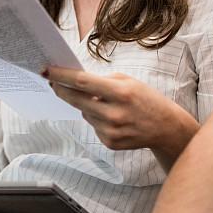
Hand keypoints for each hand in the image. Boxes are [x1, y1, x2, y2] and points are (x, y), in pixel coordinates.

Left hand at [44, 67, 197, 161]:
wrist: (166, 127)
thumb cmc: (145, 99)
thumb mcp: (128, 82)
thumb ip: (101, 81)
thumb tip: (73, 81)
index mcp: (120, 93)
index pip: (82, 82)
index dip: (61, 76)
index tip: (46, 70)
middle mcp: (114, 114)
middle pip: (75, 100)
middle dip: (61, 89)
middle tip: (52, 82)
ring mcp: (111, 131)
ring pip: (84, 113)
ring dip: (86, 106)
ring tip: (105, 104)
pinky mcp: (109, 143)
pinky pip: (93, 126)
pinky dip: (97, 119)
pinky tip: (114, 119)